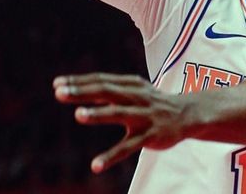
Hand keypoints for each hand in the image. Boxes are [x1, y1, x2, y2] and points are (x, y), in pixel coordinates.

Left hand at [53, 73, 190, 172]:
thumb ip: (109, 89)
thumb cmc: (152, 102)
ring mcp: (144, 117)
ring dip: (98, 114)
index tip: (57, 84)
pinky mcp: (149, 137)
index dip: (79, 82)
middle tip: (59, 93)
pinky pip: (128, 147)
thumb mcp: (134, 90)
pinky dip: (111, 156)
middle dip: (82, 92)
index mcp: (130, 85)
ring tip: (78, 115)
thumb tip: (77, 88)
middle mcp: (136, 97)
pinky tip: (95, 165)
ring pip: (119, 114)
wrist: (188, 114)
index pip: (101, 80)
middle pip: (106, 91)